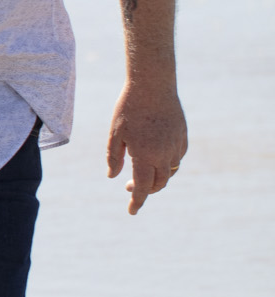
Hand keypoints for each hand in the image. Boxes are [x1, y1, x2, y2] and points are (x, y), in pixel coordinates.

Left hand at [107, 77, 187, 214]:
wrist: (153, 85)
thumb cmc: (129, 108)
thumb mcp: (115, 133)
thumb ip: (113, 157)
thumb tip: (113, 177)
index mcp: (145, 156)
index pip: (142, 188)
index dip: (137, 202)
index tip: (132, 211)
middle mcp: (164, 154)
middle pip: (158, 183)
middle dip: (145, 190)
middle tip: (129, 186)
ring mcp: (176, 145)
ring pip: (170, 171)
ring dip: (158, 178)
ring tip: (143, 173)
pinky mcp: (183, 136)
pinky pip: (178, 157)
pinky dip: (168, 164)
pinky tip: (158, 159)